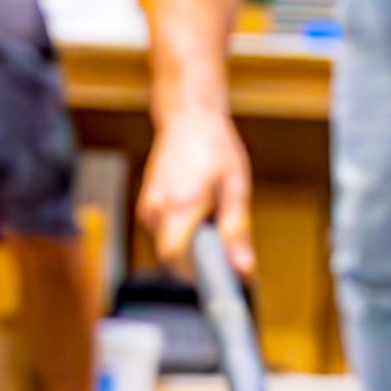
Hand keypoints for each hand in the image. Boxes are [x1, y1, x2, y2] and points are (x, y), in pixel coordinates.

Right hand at [139, 103, 255, 276]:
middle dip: (197, 260)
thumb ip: (237, 230)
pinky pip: (164, 232)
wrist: (188, 116)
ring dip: (191, 244)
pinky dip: (183, 232)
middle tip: (223, 244)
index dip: (196, 274)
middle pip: (172, 258)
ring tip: (211, 216)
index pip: (175, 261)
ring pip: (168, 246)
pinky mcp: (147, 205)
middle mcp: (155, 209)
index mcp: (179, 206)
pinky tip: (199, 211)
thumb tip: (243, 268)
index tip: (219, 273)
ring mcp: (147, 207)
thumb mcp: (235, 187)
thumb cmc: (214, 146)